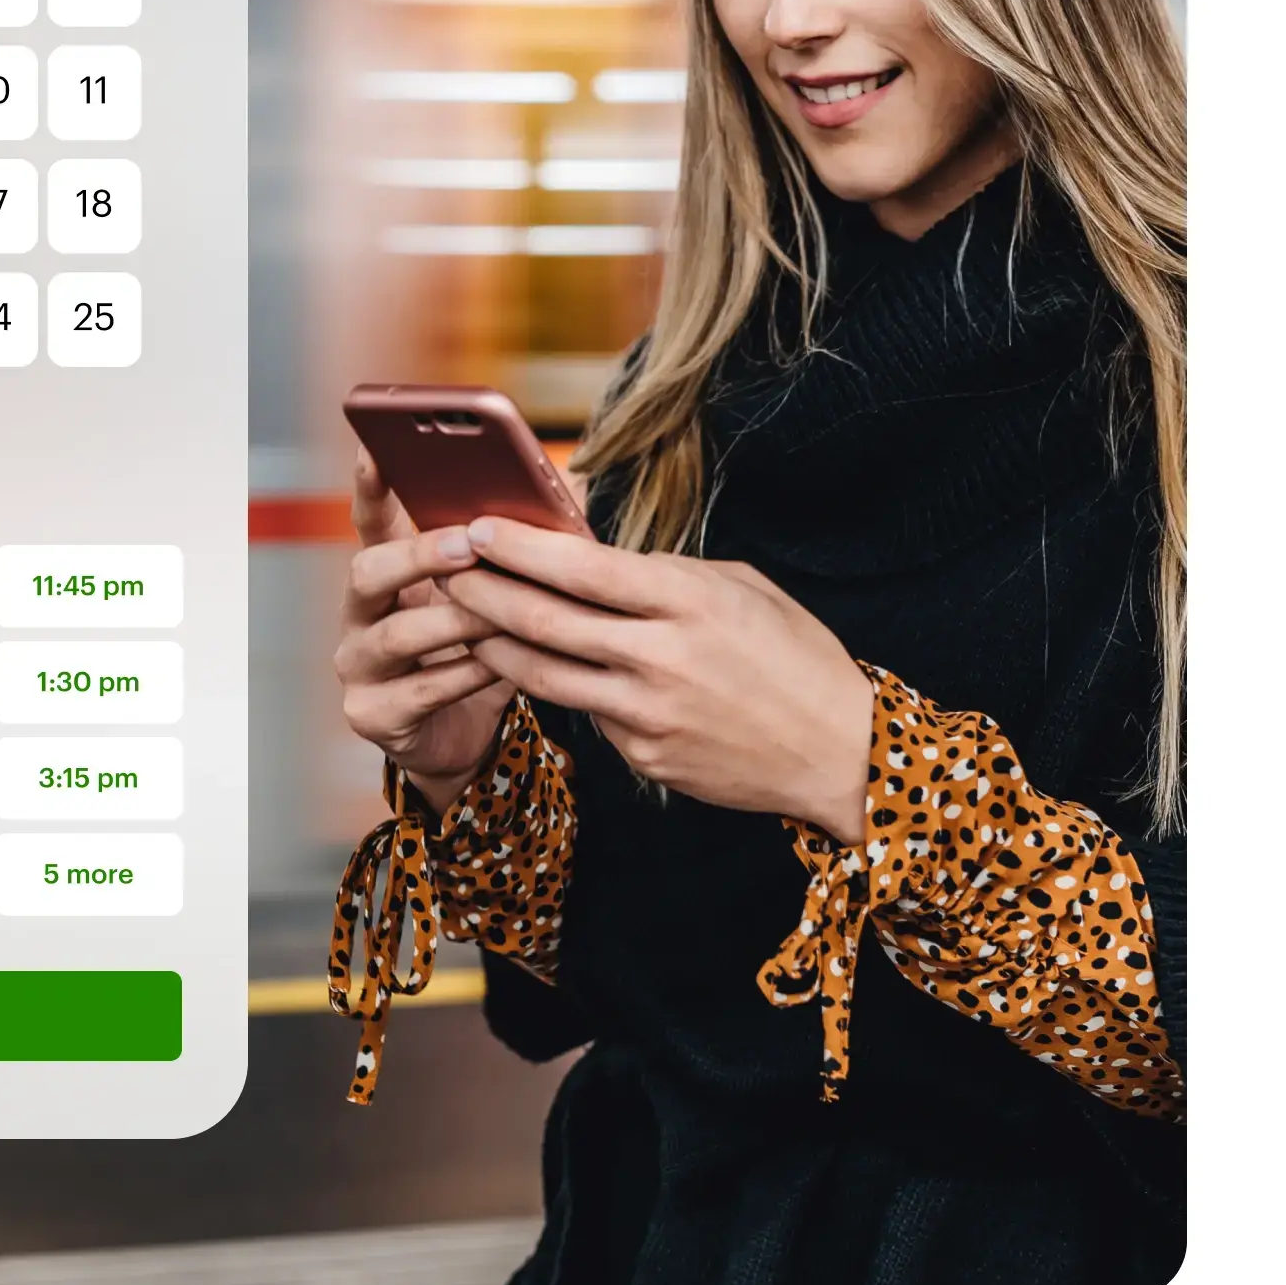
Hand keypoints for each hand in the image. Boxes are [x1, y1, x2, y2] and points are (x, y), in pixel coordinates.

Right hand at [333, 451, 517, 814]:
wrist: (471, 740)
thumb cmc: (483, 649)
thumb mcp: (498, 593)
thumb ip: (519, 543)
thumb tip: (568, 484)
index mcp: (388, 572)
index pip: (369, 519)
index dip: (370, 484)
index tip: (376, 447)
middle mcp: (360, 613)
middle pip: (367, 571)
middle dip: (417, 555)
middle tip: (467, 543)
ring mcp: (359, 665)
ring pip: (395, 634)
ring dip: (454, 619)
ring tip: (502, 611)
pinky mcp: (372, 713)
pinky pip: (418, 691)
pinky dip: (462, 676)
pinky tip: (498, 665)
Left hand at [440, 518, 873, 842]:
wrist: (843, 753)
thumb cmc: (794, 654)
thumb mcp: (739, 587)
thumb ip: (664, 571)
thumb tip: (592, 555)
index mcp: (687, 602)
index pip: (580, 568)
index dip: (518, 547)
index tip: (476, 528)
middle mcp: (661, 658)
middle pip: (544, 621)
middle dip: (482, 592)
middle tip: (443, 568)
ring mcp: (649, 714)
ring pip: (544, 675)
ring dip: (493, 644)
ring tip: (464, 618)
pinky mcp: (644, 756)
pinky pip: (586, 714)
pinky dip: (559, 687)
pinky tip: (540, 667)